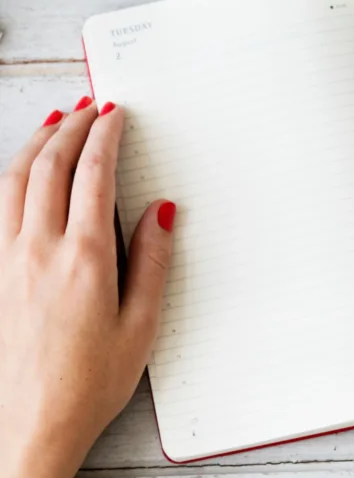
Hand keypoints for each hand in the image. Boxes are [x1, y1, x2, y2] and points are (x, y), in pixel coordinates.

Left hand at [0, 99, 174, 477]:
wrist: (29, 425)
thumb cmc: (87, 383)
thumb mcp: (141, 326)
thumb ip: (153, 261)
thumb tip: (161, 212)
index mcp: (85, 259)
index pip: (93, 175)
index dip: (105, 136)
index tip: (115, 114)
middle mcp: (39, 249)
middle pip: (51, 166)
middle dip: (72, 127)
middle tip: (90, 105)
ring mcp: (8, 259)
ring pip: (15, 179)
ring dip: (37, 142)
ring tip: (55, 120)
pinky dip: (13, 174)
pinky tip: (21, 170)